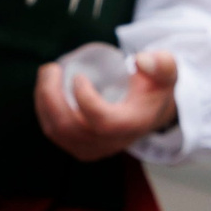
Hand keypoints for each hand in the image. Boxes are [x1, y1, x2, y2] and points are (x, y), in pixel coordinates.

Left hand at [35, 49, 179, 160]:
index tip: (79, 76)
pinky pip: (53, 132)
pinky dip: (44, 110)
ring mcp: (92, 149)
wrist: (149, 115)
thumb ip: (162, 64)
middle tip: (52, 68)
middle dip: (51, 96)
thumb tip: (140, 61)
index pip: (100, 121)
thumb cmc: (154, 90)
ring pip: (56, 131)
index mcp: (128, 127)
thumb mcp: (166, 74)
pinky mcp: (79, 148)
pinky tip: (45, 89)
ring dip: (44, 101)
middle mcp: (109, 144)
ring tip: (48, 74)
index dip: (84, 98)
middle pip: (69, 128)